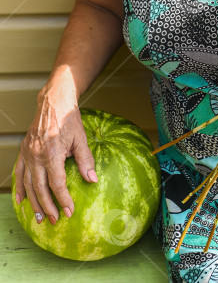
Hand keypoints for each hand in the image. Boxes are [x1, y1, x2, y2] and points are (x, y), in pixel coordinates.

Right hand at [14, 82, 97, 225]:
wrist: (53, 102)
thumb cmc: (69, 119)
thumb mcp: (81, 138)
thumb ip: (86, 160)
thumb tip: (92, 181)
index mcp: (52, 152)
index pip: (57, 183)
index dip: (63, 199)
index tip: (70, 212)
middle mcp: (36, 155)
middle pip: (40, 188)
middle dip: (48, 206)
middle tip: (54, 221)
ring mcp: (28, 154)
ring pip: (28, 184)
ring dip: (34, 202)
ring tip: (40, 217)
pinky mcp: (24, 151)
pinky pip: (19, 173)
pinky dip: (20, 188)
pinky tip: (22, 201)